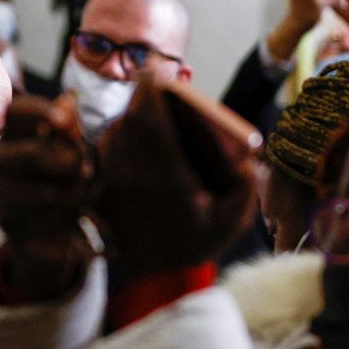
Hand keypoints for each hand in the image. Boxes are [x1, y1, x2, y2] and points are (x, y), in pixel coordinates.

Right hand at [0, 94, 96, 300]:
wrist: (52, 239)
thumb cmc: (63, 188)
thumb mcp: (75, 155)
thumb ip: (71, 129)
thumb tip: (68, 98)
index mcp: (14, 138)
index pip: (14, 112)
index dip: (38, 110)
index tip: (65, 120)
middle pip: (35, 153)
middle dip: (70, 161)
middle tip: (85, 170)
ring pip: (46, 190)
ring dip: (73, 190)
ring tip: (78, 193)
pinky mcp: (8, 222)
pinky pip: (48, 215)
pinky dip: (66, 214)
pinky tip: (64, 216)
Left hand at [95, 75, 259, 281]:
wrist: (158, 279)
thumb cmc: (198, 245)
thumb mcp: (232, 221)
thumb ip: (246, 186)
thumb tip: (248, 158)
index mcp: (167, 177)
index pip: (151, 119)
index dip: (151, 89)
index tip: (157, 70)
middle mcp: (135, 177)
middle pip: (129, 119)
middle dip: (140, 96)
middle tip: (153, 86)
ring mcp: (114, 185)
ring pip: (112, 134)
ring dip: (126, 116)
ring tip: (143, 111)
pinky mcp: (102, 194)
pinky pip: (101, 154)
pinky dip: (112, 138)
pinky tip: (127, 137)